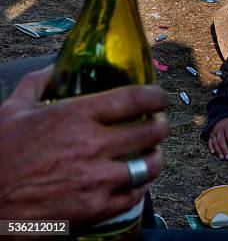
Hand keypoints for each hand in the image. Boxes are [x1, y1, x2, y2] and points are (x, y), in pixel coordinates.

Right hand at [0, 66, 169, 224]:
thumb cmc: (0, 156)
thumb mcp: (13, 111)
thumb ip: (38, 84)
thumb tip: (55, 67)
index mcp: (76, 116)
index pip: (134, 98)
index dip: (155, 95)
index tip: (159, 97)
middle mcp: (92, 146)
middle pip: (151, 131)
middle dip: (161, 125)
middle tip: (159, 124)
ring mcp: (97, 179)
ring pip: (149, 165)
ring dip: (155, 157)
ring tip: (152, 153)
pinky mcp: (96, 208)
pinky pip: (135, 195)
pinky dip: (141, 186)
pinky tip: (137, 180)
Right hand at [208, 118, 227, 159]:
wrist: (221, 116)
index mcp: (227, 127)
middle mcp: (219, 130)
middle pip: (221, 141)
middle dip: (224, 150)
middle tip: (227, 157)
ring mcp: (214, 132)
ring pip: (215, 142)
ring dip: (218, 151)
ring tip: (221, 157)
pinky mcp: (210, 135)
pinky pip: (209, 142)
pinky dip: (210, 147)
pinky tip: (212, 152)